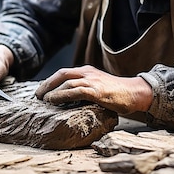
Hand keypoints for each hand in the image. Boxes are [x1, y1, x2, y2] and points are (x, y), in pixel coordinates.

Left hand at [35, 65, 152, 114]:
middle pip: (61, 74)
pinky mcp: (96, 91)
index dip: (51, 81)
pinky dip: (61, 95)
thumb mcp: (99, 88)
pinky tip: (53, 100)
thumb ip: (86, 91)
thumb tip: (70, 101)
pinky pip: (74, 91)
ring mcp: (92, 81)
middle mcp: (88, 73)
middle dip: (47, 83)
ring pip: (66, 81)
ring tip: (43, 99)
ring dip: (51, 90)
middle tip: (38, 94)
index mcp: (88, 71)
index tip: (42, 90)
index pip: (64, 73)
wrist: (136, 93)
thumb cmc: (118, 94)